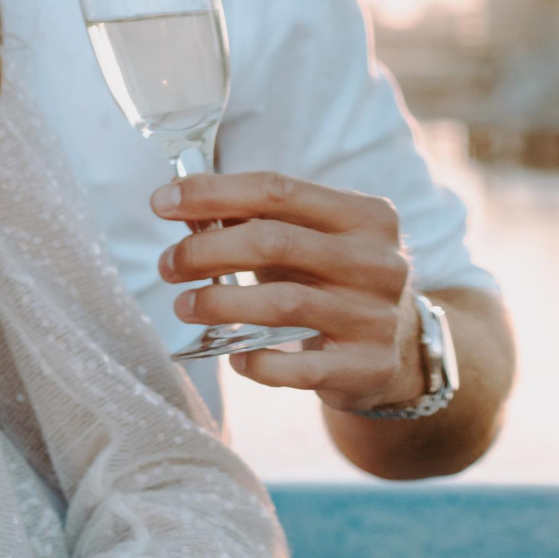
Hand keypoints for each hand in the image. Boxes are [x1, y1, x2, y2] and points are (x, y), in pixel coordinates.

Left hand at [152, 172, 425, 410]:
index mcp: (365, 215)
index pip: (276, 189)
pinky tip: (234, 356)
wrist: (397, 351)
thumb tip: (178, 203)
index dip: (211, 192)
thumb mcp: (304, 240)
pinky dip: (254, 362)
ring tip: (185, 306)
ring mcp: (376, 317)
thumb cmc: (329, 280)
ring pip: (281, 304)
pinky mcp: (368, 367)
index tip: (161, 202)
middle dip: (205, 250)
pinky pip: (297, 368)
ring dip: (218, 304)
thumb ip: (251, 219)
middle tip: (169, 265)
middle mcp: (378, 262)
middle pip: (273, 242)